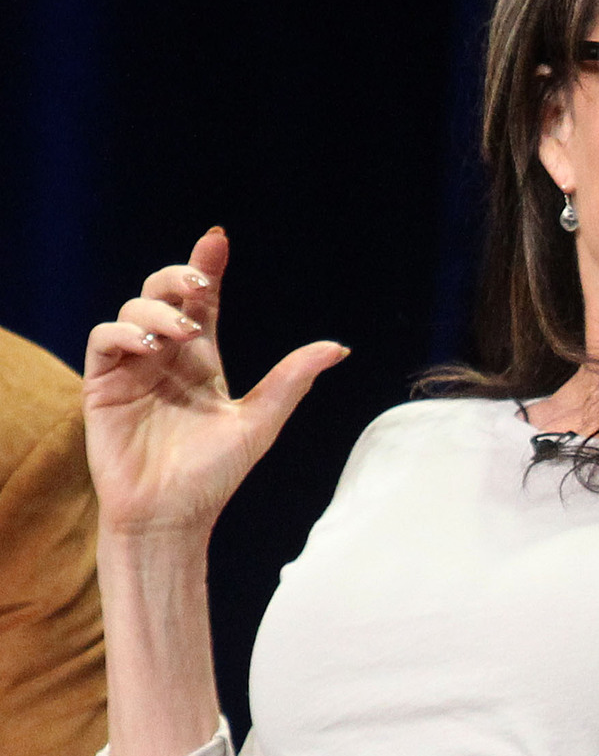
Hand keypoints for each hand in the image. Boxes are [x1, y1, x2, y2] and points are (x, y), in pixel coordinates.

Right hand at [84, 228, 347, 537]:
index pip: (204, 304)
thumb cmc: (214, 475)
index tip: (217, 239)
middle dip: (180, 278)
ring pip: (134, 310)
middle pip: (164, 294)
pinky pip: (103, 340)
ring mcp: (133, 369)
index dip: (206, 268)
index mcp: (203, 361)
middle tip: (203, 286)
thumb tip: (338, 347)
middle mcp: (167, 358)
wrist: (172, 516)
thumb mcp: (260, 421)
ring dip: (157, 310)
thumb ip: (292, 380)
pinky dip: (123, 332)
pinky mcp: (103, 385)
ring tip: (181, 332)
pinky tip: (150, 345)